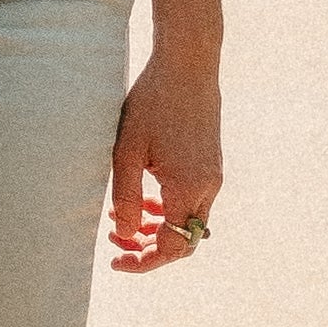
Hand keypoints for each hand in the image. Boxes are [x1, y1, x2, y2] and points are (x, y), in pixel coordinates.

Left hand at [106, 48, 221, 271]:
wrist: (187, 65)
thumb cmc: (153, 102)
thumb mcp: (127, 151)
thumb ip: (127, 198)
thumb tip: (127, 235)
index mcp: (188, 188)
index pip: (171, 247)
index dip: (143, 262)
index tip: (116, 262)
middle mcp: (208, 187)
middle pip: (183, 241)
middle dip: (148, 248)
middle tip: (114, 240)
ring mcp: (213, 176)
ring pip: (187, 223)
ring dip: (156, 229)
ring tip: (121, 220)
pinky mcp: (211, 164)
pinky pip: (192, 202)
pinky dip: (168, 210)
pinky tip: (144, 200)